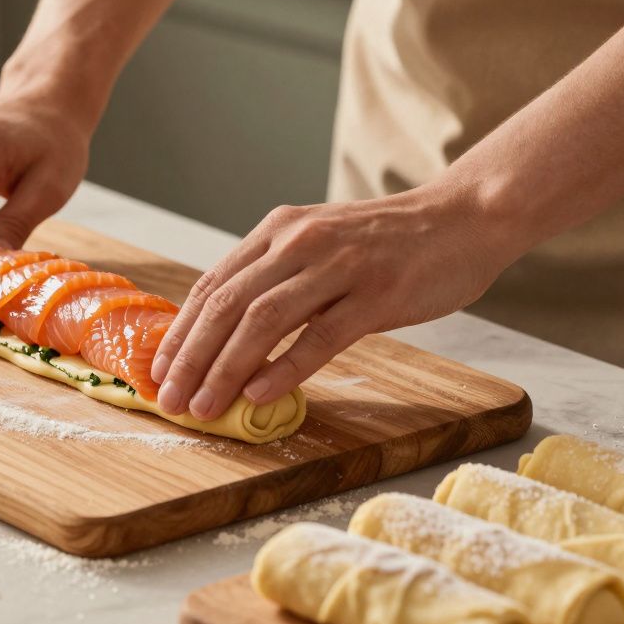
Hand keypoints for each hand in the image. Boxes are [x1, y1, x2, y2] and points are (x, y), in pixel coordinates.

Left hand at [151, 185, 523, 419]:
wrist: (464, 217)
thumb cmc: (389, 242)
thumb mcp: (319, 246)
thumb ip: (276, 278)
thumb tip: (227, 333)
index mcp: (278, 231)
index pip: (212, 285)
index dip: (181, 332)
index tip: (159, 370)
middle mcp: (300, 243)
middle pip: (227, 305)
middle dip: (191, 357)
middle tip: (170, 399)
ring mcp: (339, 266)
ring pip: (263, 321)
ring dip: (226, 369)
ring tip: (204, 406)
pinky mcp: (378, 293)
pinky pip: (320, 335)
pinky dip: (284, 367)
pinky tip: (259, 395)